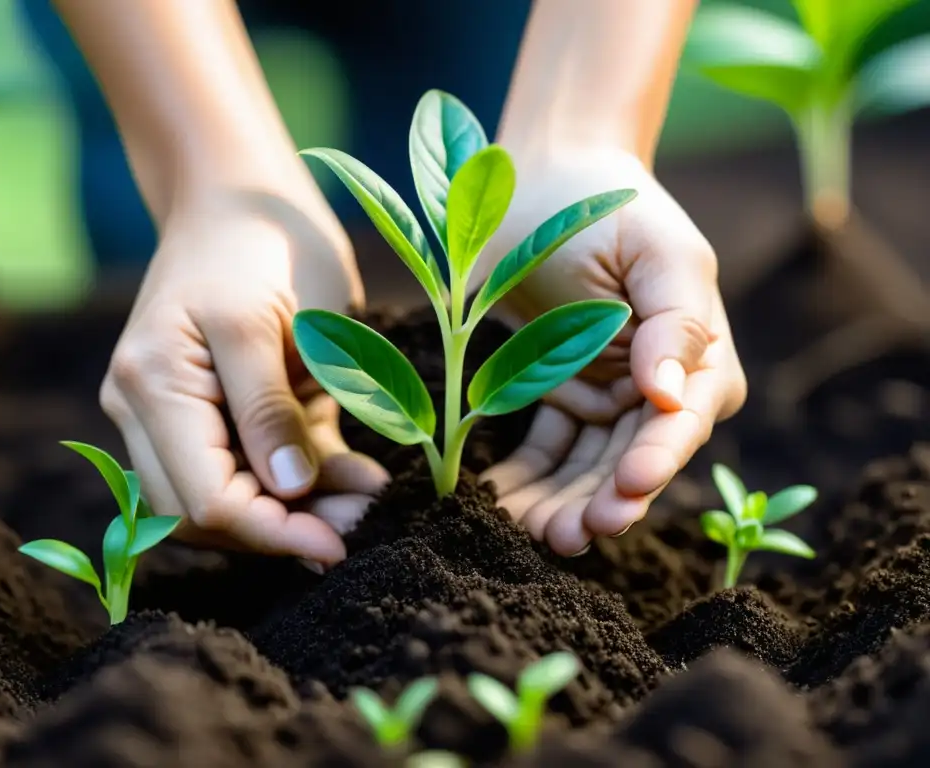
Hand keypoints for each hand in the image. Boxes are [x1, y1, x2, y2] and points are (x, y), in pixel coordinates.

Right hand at [99, 191, 388, 566]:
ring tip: (364, 495)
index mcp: (154, 385)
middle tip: (363, 517)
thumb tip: (287, 492)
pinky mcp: (210, 410)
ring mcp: (173, 413)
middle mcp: (147, 410)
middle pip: (208, 513)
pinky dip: (297, 483)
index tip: (341, 541)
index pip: (205, 499)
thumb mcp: (269, 320)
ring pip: (226, 499)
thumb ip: (269, 408)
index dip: (272, 531)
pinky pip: (246, 468)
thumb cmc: (258, 241)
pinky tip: (350, 476)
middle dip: (286, 528)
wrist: (238, 191)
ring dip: (295, 511)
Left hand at [477, 147, 745, 555]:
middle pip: (633, 460)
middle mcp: (659, 390)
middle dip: (602, 502)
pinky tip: (496, 500)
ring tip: (525, 532)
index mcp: (699, 355)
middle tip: (569, 536)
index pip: (683, 423)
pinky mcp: (561, 394)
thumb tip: (675, 400)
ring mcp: (608, 398)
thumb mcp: (656, 253)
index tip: (626, 490)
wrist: (547, 177)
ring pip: (587, 467)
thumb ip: (675, 325)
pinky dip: (525, 477)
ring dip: (560, 503)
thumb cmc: (608, 205)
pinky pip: (546, 448)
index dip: (657, 462)